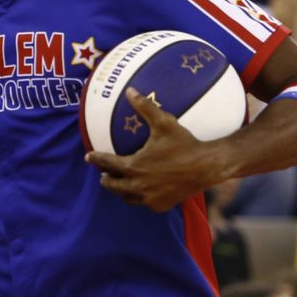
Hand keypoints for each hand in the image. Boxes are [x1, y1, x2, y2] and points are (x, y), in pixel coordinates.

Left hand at [85, 90, 223, 210]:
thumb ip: (145, 107)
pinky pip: (144, 203)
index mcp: (134, 166)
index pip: (107, 164)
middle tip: (103, 174)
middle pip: (112, 185)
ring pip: (127, 197)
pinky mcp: (161, 205)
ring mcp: (149, 198)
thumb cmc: (184, 143)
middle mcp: (138, 186)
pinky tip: (141, 192)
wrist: (207, 166)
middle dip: (106, 179)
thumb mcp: (164, 123)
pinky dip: (139, 197)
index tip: (88, 157)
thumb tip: (130, 91)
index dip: (96, 159)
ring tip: (119, 184)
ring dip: (121, 190)